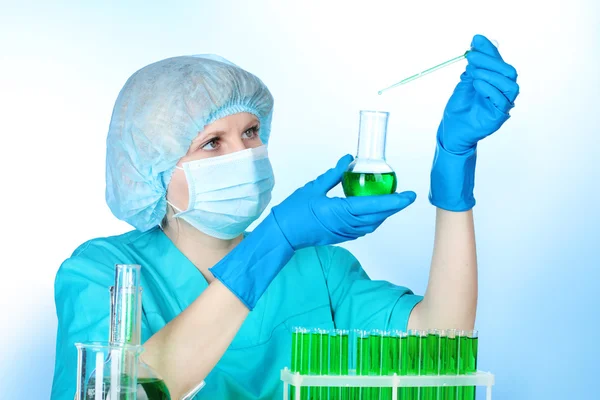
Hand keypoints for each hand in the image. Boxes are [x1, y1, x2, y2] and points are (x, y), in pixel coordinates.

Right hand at [271, 154, 415, 249]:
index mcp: (341, 211)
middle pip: (378, 216)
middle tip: (407, 196)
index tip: (409, 195)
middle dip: (395, 207)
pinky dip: (373, 220)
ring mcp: (345, 233)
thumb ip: (335, 174)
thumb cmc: (294, 211)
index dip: (394, 201)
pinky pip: (364, 229)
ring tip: (393, 202)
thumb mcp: (315, 187)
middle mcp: (347, 225)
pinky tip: (374, 211)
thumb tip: (349, 159)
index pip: (374, 205)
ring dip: (384, 214)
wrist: (283, 234)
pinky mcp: (341, 237)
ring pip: (373, 224)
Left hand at [437, 34, 519, 153]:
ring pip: (510, 84)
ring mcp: (503, 104)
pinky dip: (489, 89)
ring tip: (473, 74)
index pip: (499, 62)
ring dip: (490, 75)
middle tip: (471, 58)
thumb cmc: (460, 106)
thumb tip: (477, 40)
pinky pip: (502, 100)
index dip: (489, 50)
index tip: (475, 40)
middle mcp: (503, 91)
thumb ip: (474, 63)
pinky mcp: (500, 116)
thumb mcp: (466, 80)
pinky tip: (477, 85)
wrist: (452, 128)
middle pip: (509, 71)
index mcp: (496, 81)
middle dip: (490, 61)